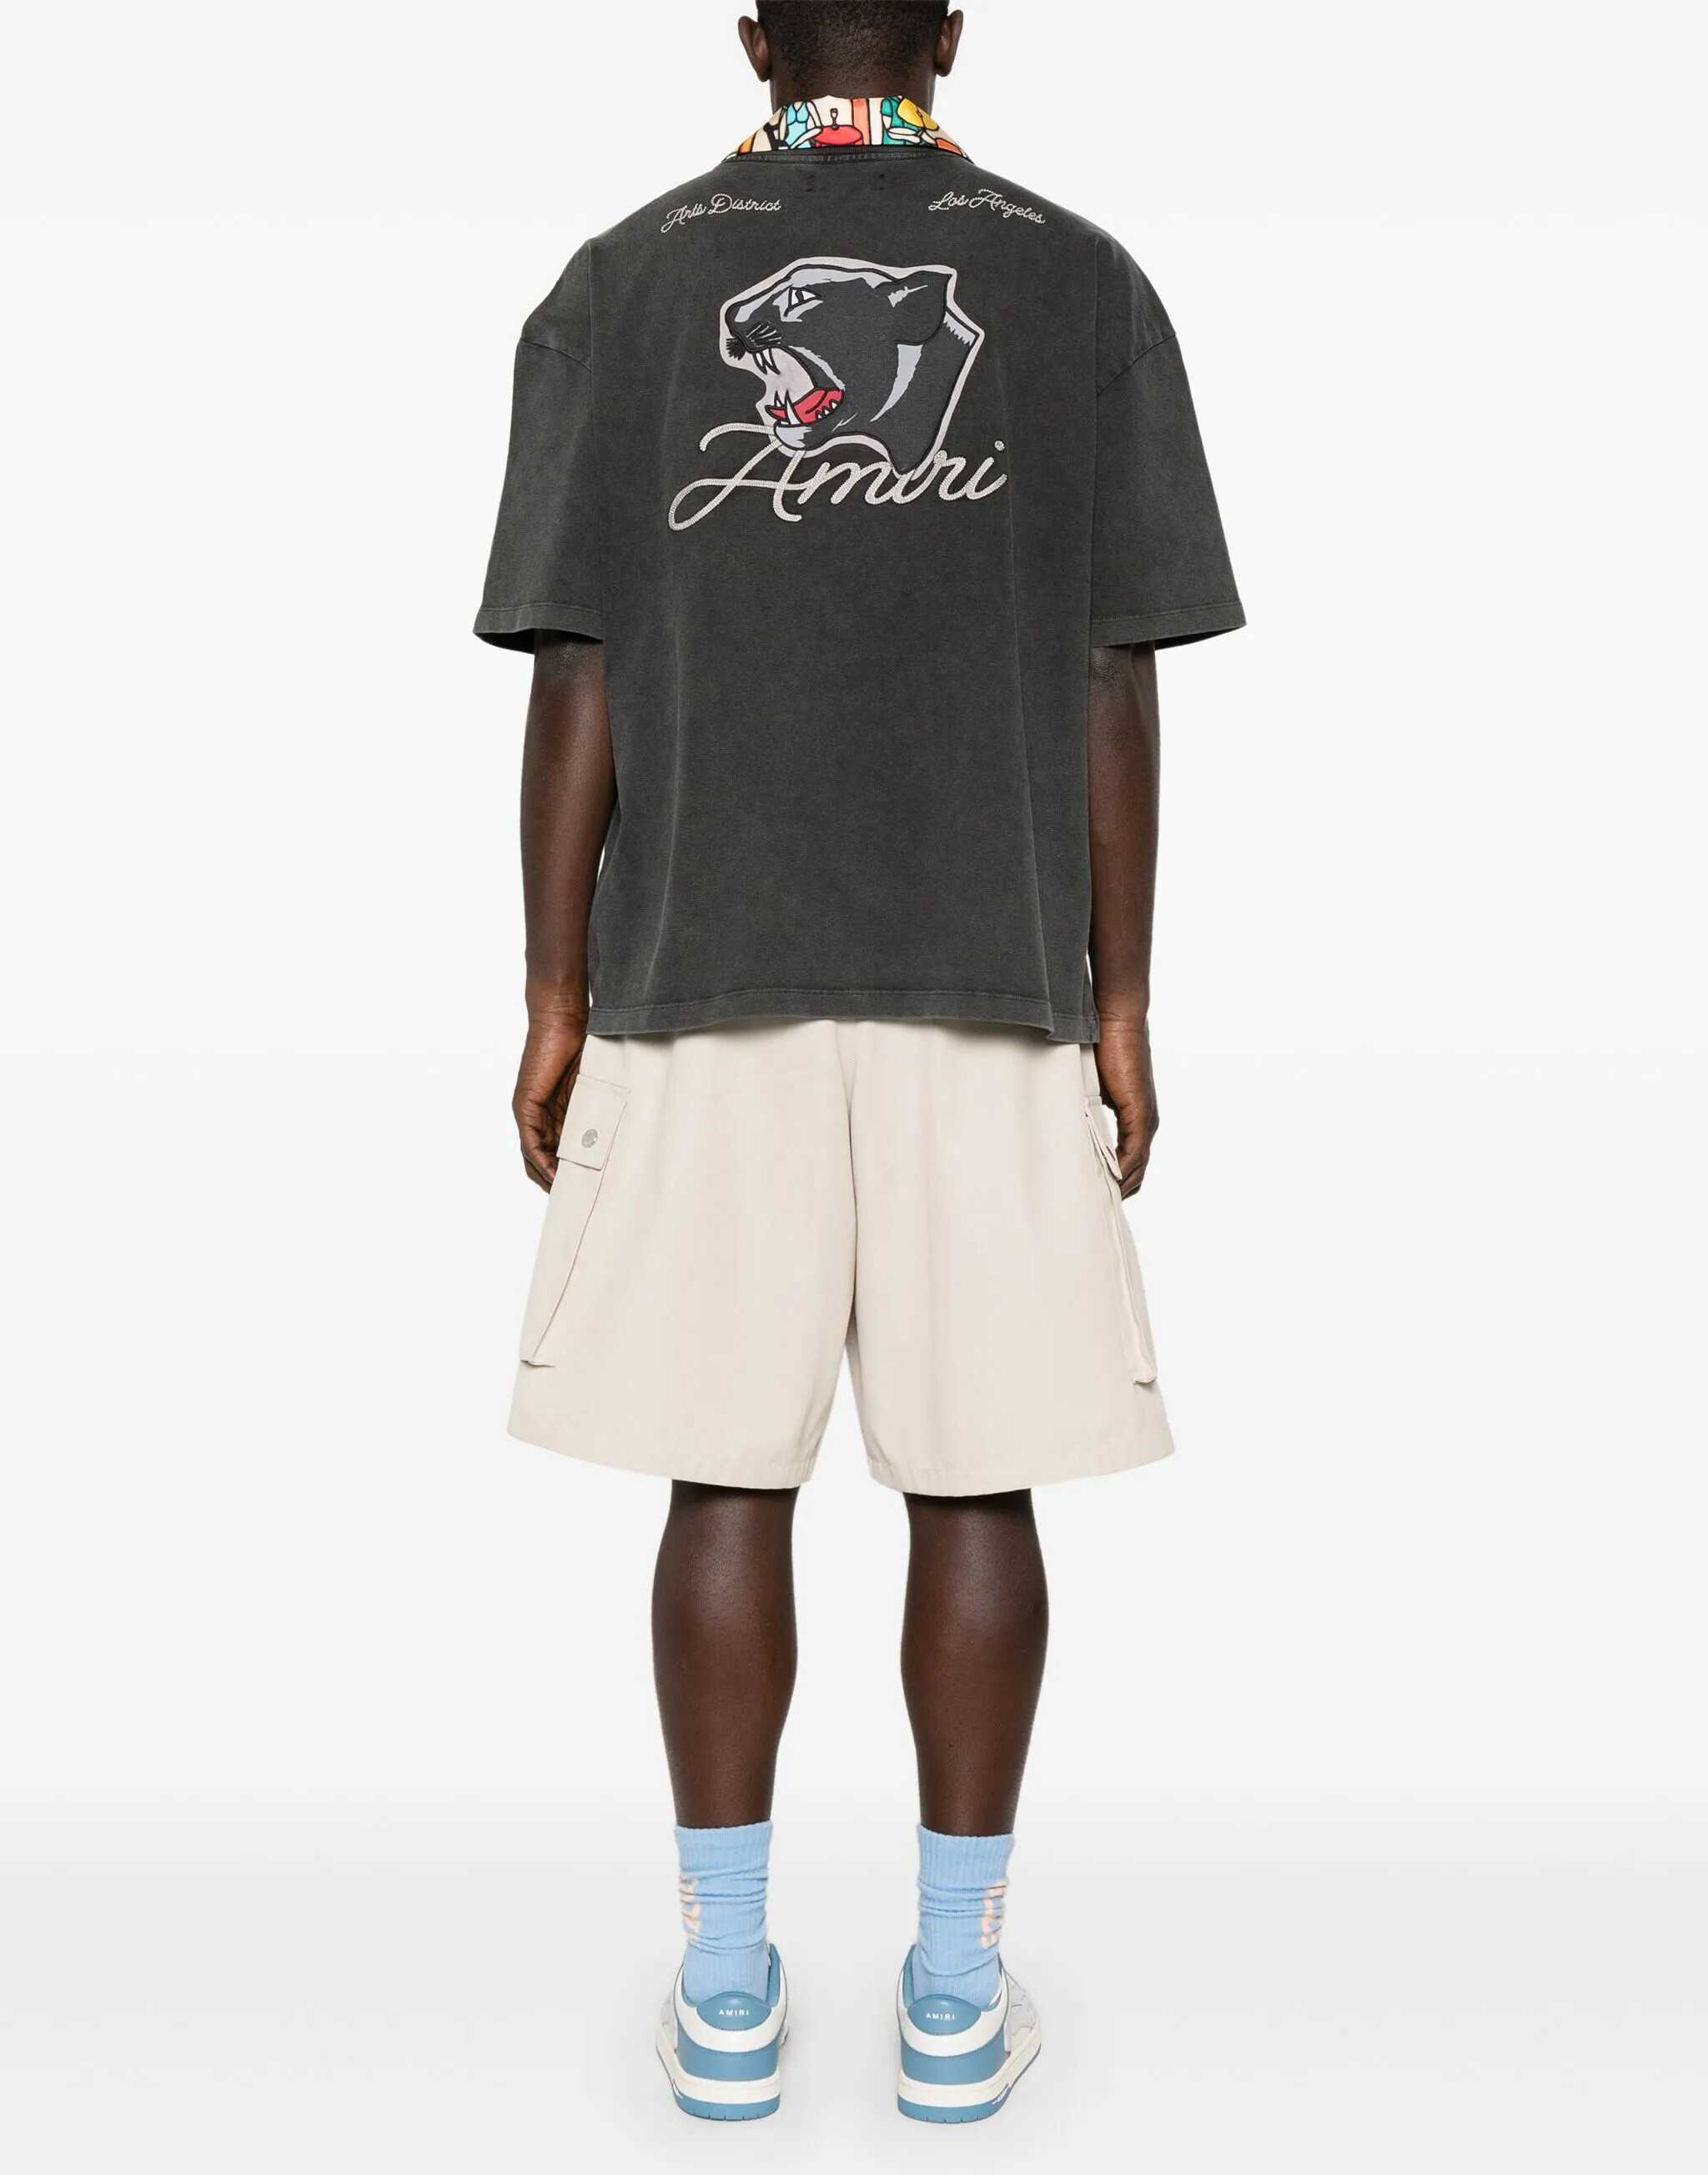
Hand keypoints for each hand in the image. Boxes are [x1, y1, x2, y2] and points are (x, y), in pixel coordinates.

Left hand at [512, 1000, 586, 1191]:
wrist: (564, 1018)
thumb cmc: (582, 1045)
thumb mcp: (594, 1089)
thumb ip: (597, 1112)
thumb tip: (616, 1137)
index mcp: (555, 1113)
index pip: (557, 1153)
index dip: (568, 1174)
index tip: (586, 1191)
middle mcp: (537, 1115)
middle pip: (541, 1161)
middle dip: (557, 1183)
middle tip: (577, 1203)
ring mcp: (528, 1112)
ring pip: (533, 1157)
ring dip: (549, 1179)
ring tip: (569, 1198)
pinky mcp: (525, 1106)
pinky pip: (530, 1143)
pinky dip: (542, 1162)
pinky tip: (556, 1178)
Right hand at [1093, 1012, 1158, 1197]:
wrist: (1118, 1021)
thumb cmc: (1104, 1047)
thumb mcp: (1094, 1088)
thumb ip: (1088, 1109)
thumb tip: (1069, 1122)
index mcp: (1137, 1117)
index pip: (1132, 1159)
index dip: (1118, 1179)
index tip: (1099, 1196)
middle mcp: (1146, 1121)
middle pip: (1138, 1170)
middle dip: (1121, 1190)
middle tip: (1096, 1209)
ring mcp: (1146, 1119)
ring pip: (1138, 1165)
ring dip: (1121, 1185)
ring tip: (1098, 1203)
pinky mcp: (1140, 1113)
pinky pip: (1134, 1152)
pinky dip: (1123, 1170)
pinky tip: (1109, 1184)